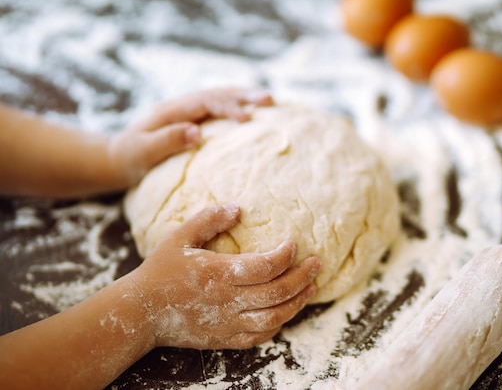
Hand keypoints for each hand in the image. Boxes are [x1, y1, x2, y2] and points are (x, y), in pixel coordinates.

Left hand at [108, 87, 273, 185]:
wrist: (118, 158)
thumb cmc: (130, 158)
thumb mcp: (142, 152)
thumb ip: (167, 141)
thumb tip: (196, 132)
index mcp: (172, 110)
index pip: (205, 102)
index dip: (228, 107)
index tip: (248, 119)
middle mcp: (183, 106)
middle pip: (218, 94)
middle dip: (244, 95)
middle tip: (270, 99)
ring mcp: (189, 112)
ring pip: (221, 98)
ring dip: (245, 98)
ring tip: (270, 101)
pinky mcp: (195, 121)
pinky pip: (220, 110)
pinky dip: (238, 107)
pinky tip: (255, 113)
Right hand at [131, 203, 320, 349]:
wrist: (140, 312)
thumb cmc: (160, 271)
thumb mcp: (179, 237)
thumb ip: (208, 220)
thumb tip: (238, 207)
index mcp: (218, 274)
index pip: (264, 267)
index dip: (284, 255)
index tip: (293, 244)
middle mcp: (227, 301)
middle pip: (276, 293)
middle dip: (302, 277)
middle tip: (317, 264)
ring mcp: (227, 323)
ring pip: (274, 317)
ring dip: (297, 302)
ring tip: (311, 287)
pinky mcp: (225, 339)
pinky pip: (259, 336)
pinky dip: (278, 325)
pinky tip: (287, 311)